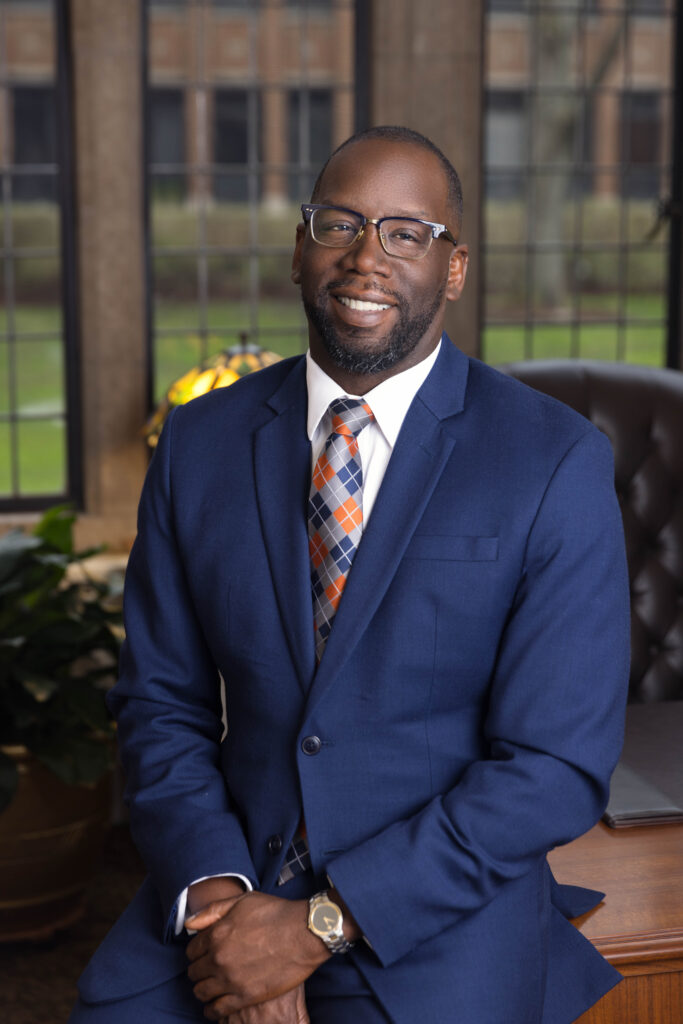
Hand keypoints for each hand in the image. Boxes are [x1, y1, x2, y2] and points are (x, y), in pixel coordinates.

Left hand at [186, 891, 327, 1018]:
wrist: (303, 933)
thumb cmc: (275, 913)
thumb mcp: (242, 901)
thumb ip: (213, 911)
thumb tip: (190, 922)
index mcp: (216, 935)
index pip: (191, 951)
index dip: (196, 952)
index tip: (203, 953)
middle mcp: (219, 959)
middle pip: (194, 972)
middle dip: (198, 970)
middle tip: (207, 970)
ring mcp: (231, 980)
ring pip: (202, 992)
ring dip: (203, 989)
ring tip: (210, 987)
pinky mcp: (245, 996)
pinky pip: (217, 1010)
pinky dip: (212, 1009)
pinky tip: (215, 1006)